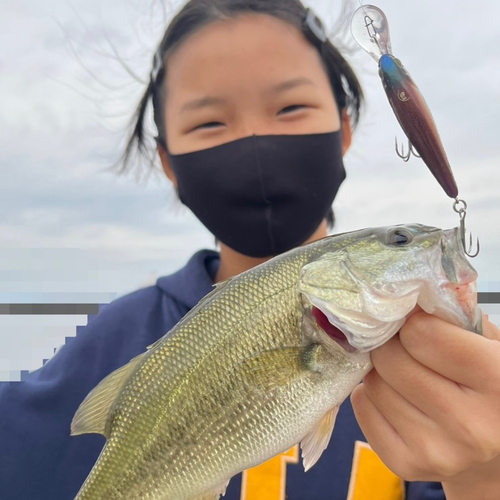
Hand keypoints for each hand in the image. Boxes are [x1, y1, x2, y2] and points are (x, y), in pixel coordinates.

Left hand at [351, 311, 499, 499]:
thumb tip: (406, 294)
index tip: (412, 322)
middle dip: (390, 345)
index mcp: (497, 382)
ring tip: (403, 375)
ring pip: (373, 383)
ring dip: (380, 371)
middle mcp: (470, 425)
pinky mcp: (407, 465)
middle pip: (390, 359)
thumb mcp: (488, 346)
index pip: (421, 334)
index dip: (411, 323)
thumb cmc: (487, 388)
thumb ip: (455, 319)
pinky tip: (394, 397)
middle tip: (400, 345)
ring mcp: (438, 451)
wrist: (493, 452)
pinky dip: (369, 395)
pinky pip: (362, 408)